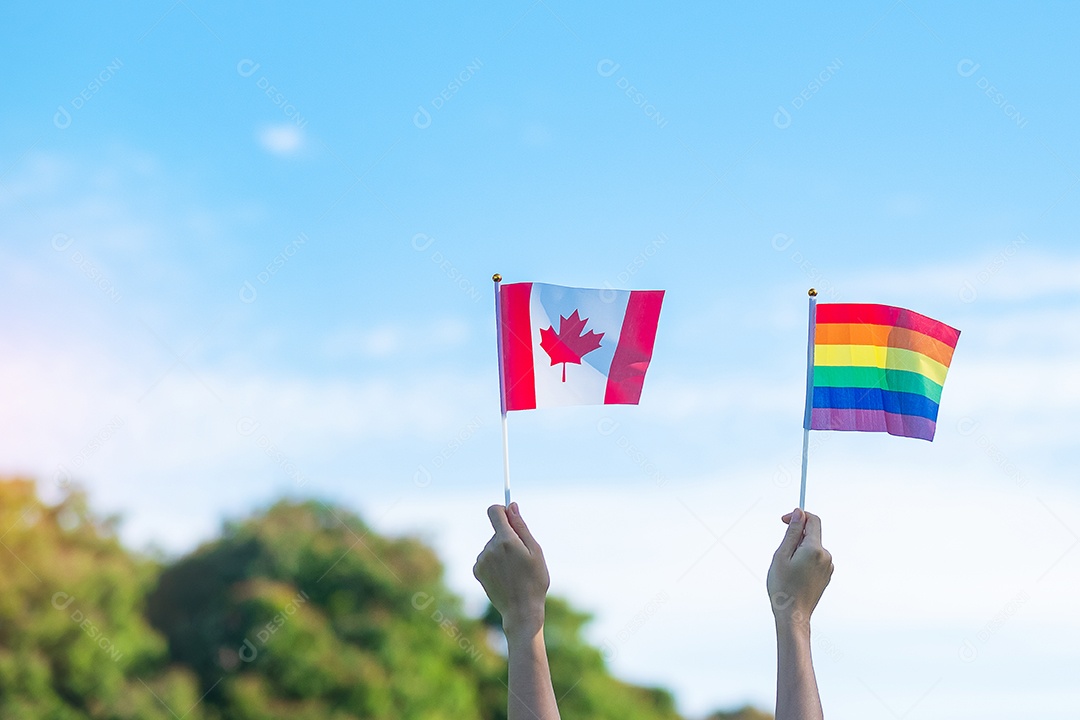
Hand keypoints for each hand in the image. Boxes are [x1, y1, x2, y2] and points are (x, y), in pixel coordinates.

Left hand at [473, 502, 549, 637]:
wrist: (521, 610)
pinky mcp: (477, 570)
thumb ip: (521, 527)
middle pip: (497, 530)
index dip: (503, 511)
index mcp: (506, 541)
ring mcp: (481, 560)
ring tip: (514, 570)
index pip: (494, 511)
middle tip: (521, 556)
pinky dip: (494, 562)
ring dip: (501, 551)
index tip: (511, 518)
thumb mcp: (535, 551)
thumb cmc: (534, 580)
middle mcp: (490, 548)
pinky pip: (486, 557)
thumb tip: (511, 506)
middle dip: (508, 537)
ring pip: (492, 545)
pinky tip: (504, 576)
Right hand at [767, 508, 832, 626]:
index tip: (784, 520)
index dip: (798, 516)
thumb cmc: (783, 587)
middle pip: (812, 534)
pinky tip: (795, 575)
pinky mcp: (826, 575)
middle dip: (796, 537)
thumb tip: (798, 513)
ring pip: (813, 547)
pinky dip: (804, 560)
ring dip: (799, 550)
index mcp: (815, 549)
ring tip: (787, 568)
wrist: (793, 615)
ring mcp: (828, 567)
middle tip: (781, 553)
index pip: (813, 520)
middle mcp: (826, 556)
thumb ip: (792, 532)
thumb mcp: (781, 555)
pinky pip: (815, 559)